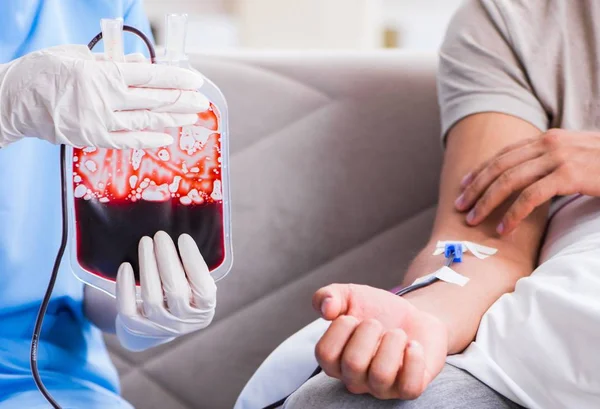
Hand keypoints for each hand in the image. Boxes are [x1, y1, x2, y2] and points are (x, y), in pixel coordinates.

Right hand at [0, 44, 207, 148]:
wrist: (11, 100)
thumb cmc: (44, 72)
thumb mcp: (78, 56)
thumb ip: (113, 62)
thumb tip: (143, 65)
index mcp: (102, 73)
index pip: (150, 76)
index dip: (176, 78)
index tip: (195, 81)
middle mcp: (105, 98)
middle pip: (154, 100)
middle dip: (182, 100)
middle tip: (202, 101)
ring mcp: (100, 122)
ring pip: (145, 121)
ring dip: (172, 120)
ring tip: (192, 117)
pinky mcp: (93, 139)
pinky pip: (128, 142)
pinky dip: (149, 141)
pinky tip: (167, 139)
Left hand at [115, 231, 216, 350]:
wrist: (159, 327)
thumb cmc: (183, 295)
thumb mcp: (197, 287)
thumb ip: (194, 269)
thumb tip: (184, 234)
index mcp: (204, 310)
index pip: (203, 287)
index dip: (193, 262)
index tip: (183, 238)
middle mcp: (183, 321)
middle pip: (175, 290)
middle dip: (167, 259)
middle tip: (160, 236)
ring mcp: (159, 326)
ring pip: (151, 297)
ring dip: (148, 266)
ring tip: (146, 242)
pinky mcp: (136, 327)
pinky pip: (128, 308)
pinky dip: (125, 287)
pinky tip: (125, 266)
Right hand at [313, 284, 447, 399]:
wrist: (412, 315)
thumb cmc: (376, 310)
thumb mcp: (349, 295)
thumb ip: (328, 296)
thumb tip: (326, 308)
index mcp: (335, 362)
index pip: (325, 353)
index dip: (341, 327)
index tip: (353, 317)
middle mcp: (355, 380)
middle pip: (353, 363)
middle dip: (369, 330)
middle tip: (377, 323)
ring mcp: (381, 388)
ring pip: (381, 375)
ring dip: (393, 341)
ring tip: (397, 333)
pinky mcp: (408, 390)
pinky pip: (410, 386)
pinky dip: (414, 359)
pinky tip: (413, 345)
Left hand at [454, 129, 599, 234]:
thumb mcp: (576, 158)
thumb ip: (551, 164)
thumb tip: (528, 180)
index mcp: (548, 138)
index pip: (503, 155)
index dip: (480, 172)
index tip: (463, 188)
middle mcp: (549, 143)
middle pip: (499, 166)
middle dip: (475, 188)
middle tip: (459, 207)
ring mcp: (559, 157)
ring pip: (509, 180)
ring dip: (487, 202)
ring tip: (473, 220)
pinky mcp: (570, 174)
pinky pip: (531, 196)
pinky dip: (513, 214)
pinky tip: (504, 229)